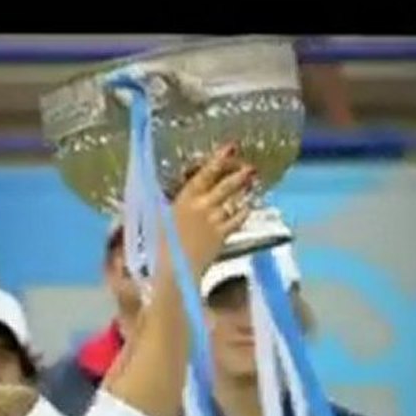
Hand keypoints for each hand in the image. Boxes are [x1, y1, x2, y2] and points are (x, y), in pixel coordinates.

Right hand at [166, 143, 255, 275]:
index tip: (231, 147)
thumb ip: (177, 200)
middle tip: (250, 167)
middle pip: (225, 186)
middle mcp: (202, 207)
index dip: (219, 159)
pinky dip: (243, 211)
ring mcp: (214, 221)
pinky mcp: (222, 235)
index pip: (205, 174)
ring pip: (234, 201)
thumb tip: (186, 189)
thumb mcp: (164, 215)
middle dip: (239, 175)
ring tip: (252, 182)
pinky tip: (248, 206)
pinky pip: (237, 219)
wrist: (174, 267)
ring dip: (243, 190)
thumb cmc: (163, 242)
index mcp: (185, 199)